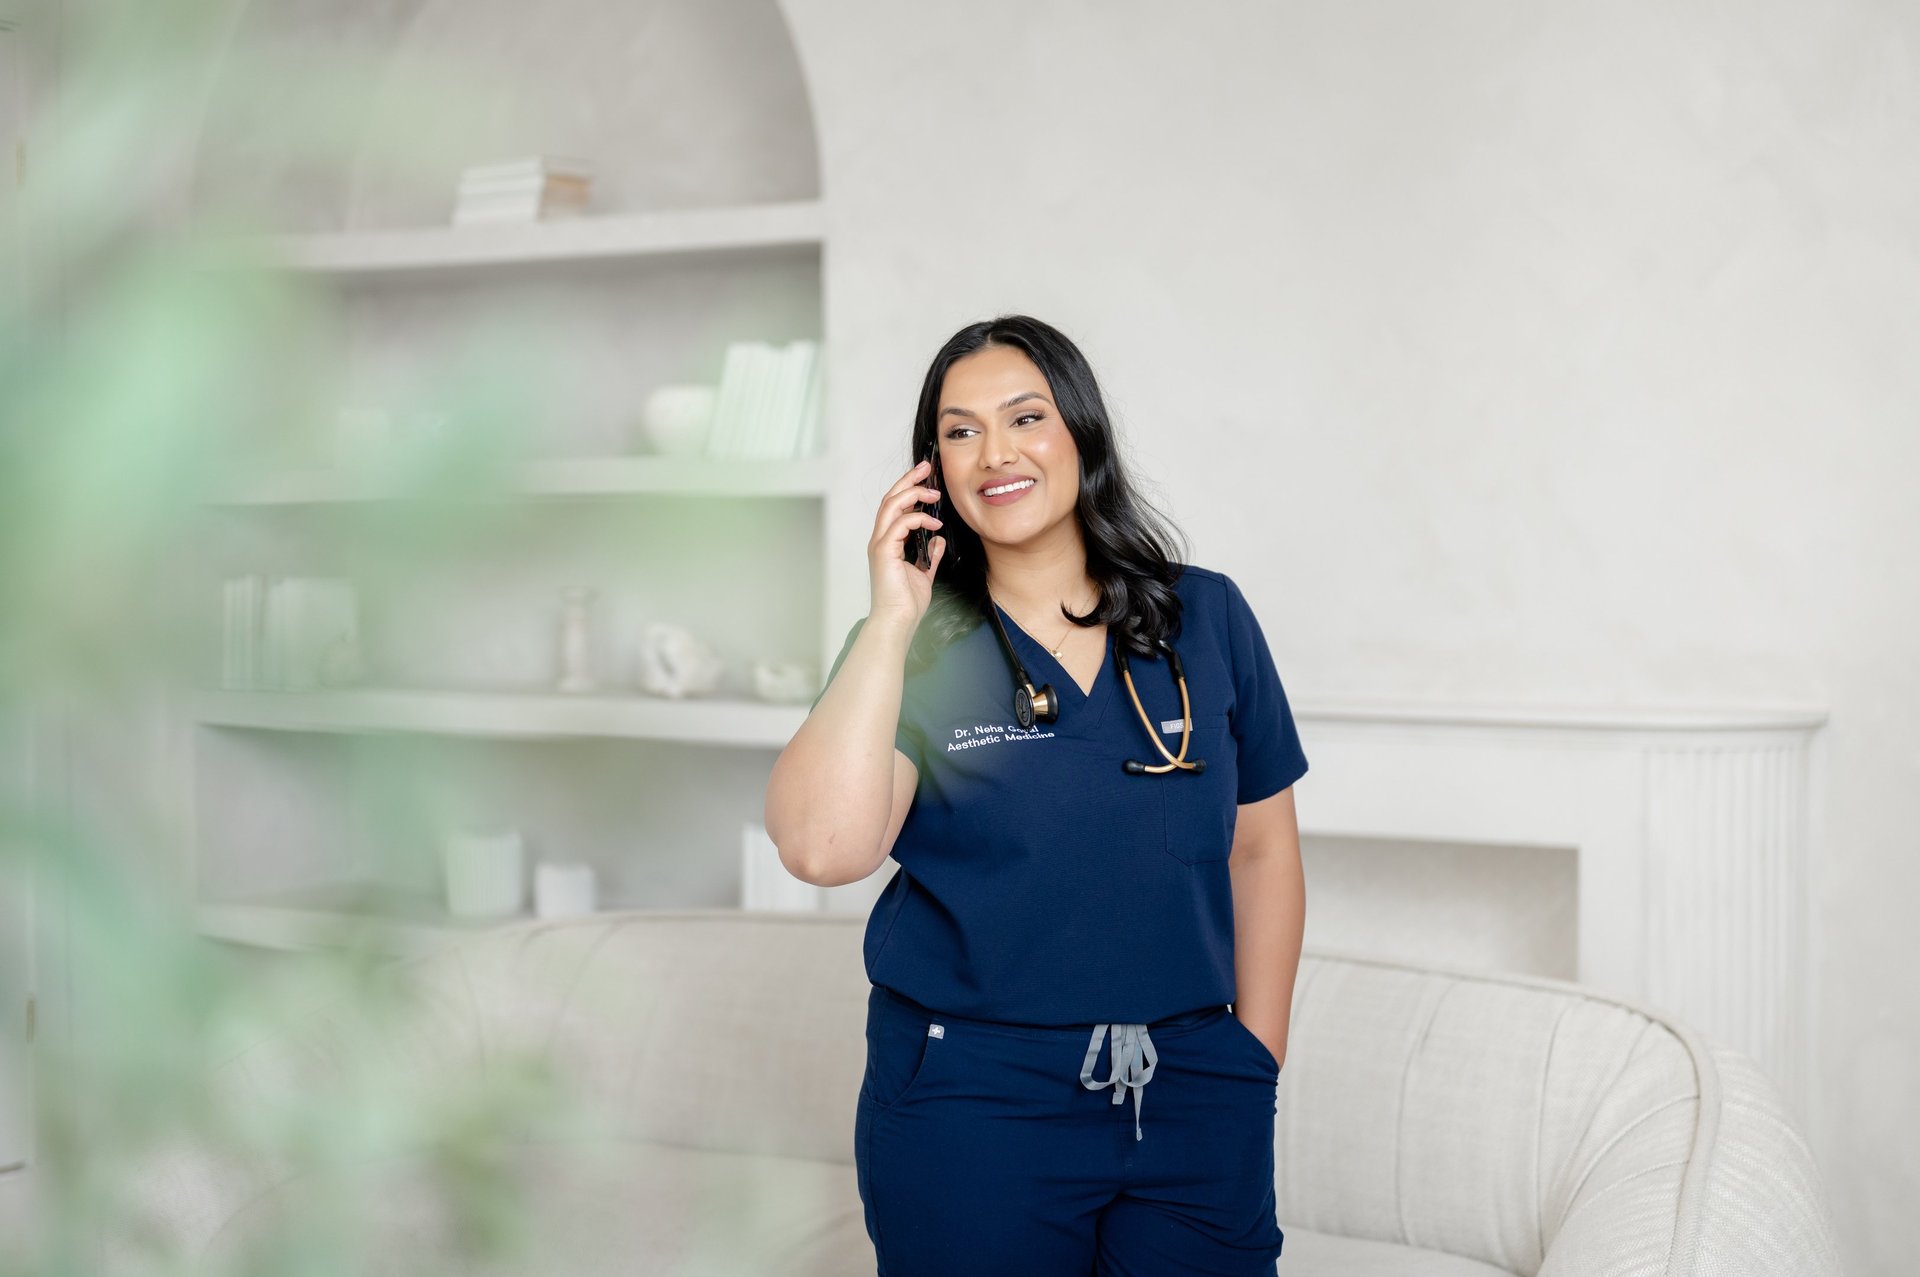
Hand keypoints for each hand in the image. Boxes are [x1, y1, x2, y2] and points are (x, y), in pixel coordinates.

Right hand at [868, 457, 944, 630]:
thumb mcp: (925, 573)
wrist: (899, 621)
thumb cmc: (907, 603)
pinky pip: (900, 524)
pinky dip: (919, 519)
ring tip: (933, 493)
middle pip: (890, 498)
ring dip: (913, 493)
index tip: (926, 477)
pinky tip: (935, 524)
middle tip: (927, 467)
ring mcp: (880, 544)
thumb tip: (939, 540)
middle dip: (908, 479)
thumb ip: (930, 555)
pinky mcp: (884, 551)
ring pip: (891, 505)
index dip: (909, 488)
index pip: (895, 506)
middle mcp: (880, 539)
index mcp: (888, 542)